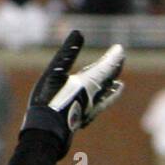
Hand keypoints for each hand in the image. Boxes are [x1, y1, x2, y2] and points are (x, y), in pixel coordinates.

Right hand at [19, 30, 124, 155]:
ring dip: (112, 86)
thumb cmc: (48, 101)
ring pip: (106, 95)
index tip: (119, 49)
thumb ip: (68, 53)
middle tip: (119, 58)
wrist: (45, 132)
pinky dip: (105, 100)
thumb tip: (78, 33)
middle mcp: (93, 95)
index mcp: (88, 83)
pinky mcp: (83, 118)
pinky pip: (100, 106)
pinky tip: (101, 102)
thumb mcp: (54, 73)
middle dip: (114, 68)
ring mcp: (89, 108)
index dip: (113, 57)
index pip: (106, 67)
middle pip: (108, 79)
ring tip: (119, 83)